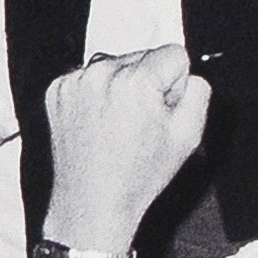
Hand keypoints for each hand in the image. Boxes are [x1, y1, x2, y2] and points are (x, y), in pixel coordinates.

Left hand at [41, 45, 209, 255]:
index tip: (167, 110)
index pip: (173, 54)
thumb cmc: (138, 178)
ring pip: (114, 66)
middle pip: (142, 56)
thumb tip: (190, 76)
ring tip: (120, 129)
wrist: (93, 203)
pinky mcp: (58, 90)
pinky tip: (100, 127)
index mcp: (137, 83)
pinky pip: (88, 79)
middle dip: (148, 85)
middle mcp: (103, 73)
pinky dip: (97, 97)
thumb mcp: (188, 140)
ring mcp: (77, 81)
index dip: (177, 84)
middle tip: (142, 126)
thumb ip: (198, 95)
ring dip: (122, 89)